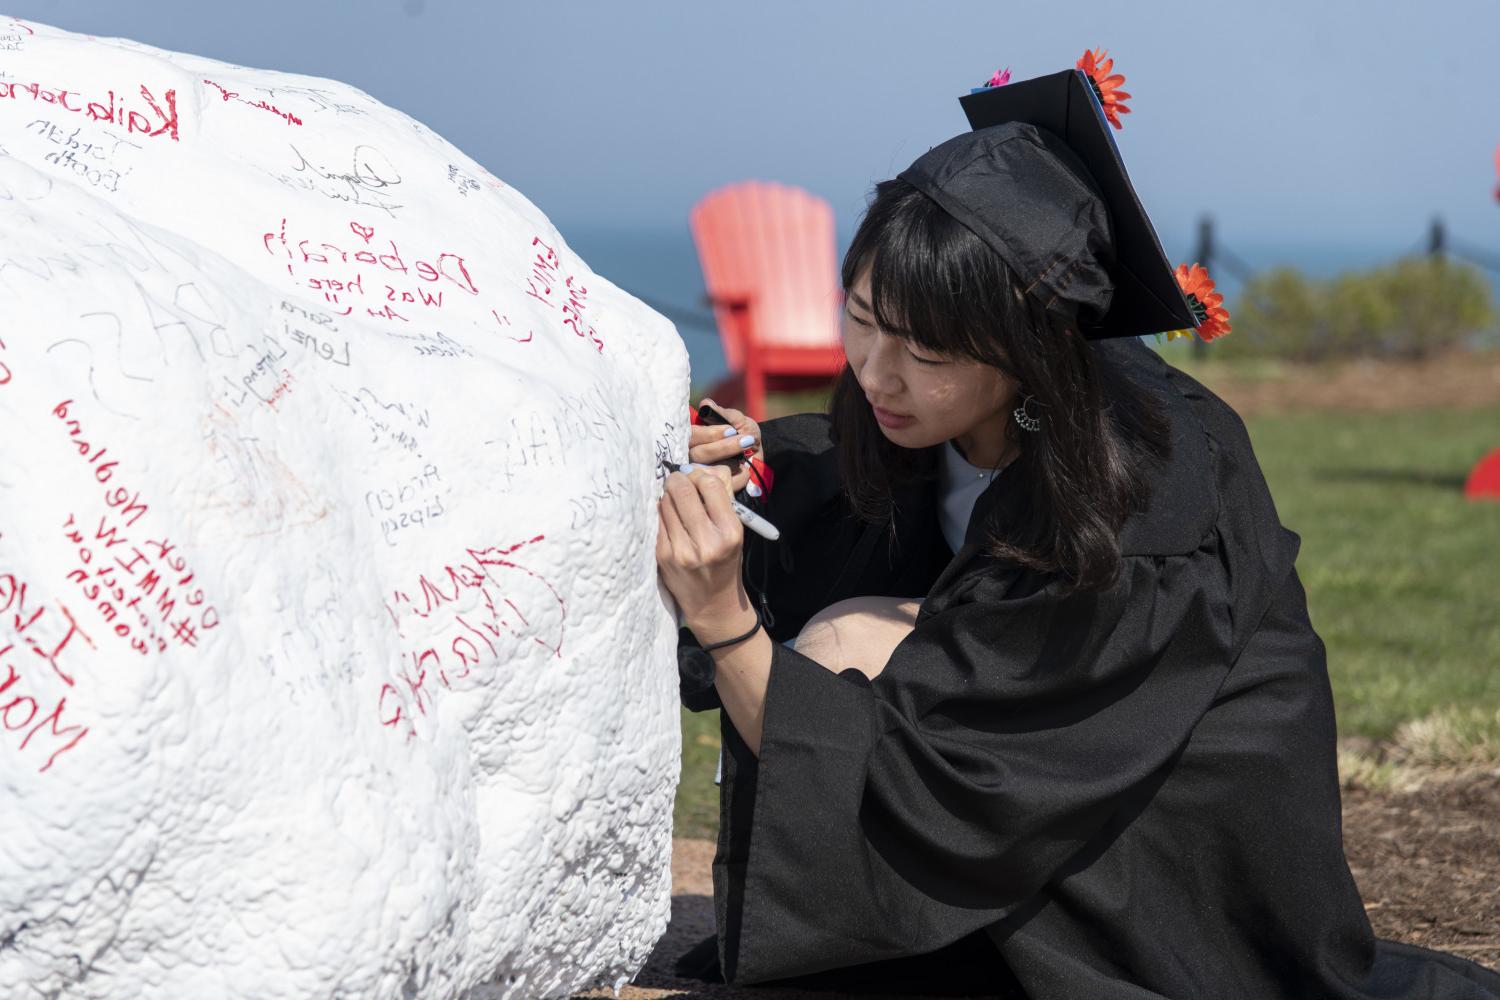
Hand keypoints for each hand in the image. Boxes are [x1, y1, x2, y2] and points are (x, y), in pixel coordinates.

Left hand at [656, 462, 748, 625]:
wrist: (713, 603)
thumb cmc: (725, 561)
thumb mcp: (735, 532)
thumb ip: (721, 499)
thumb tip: (702, 469)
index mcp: (729, 532)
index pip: (709, 485)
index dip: (700, 476)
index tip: (697, 480)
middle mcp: (706, 542)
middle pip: (682, 489)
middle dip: (678, 479)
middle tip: (679, 482)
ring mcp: (681, 550)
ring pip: (665, 502)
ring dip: (668, 496)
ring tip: (676, 504)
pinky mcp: (662, 555)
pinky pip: (656, 519)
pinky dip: (662, 513)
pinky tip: (670, 520)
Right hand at [688, 398, 761, 493]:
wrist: (760, 457)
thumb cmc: (745, 435)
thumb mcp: (739, 421)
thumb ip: (723, 414)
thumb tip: (705, 404)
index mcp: (694, 439)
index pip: (690, 436)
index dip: (709, 434)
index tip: (730, 430)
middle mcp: (692, 458)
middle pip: (697, 454)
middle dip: (723, 447)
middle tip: (744, 440)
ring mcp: (702, 476)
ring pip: (707, 470)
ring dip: (730, 460)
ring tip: (746, 452)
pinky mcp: (715, 490)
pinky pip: (722, 485)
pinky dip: (739, 476)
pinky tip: (746, 469)